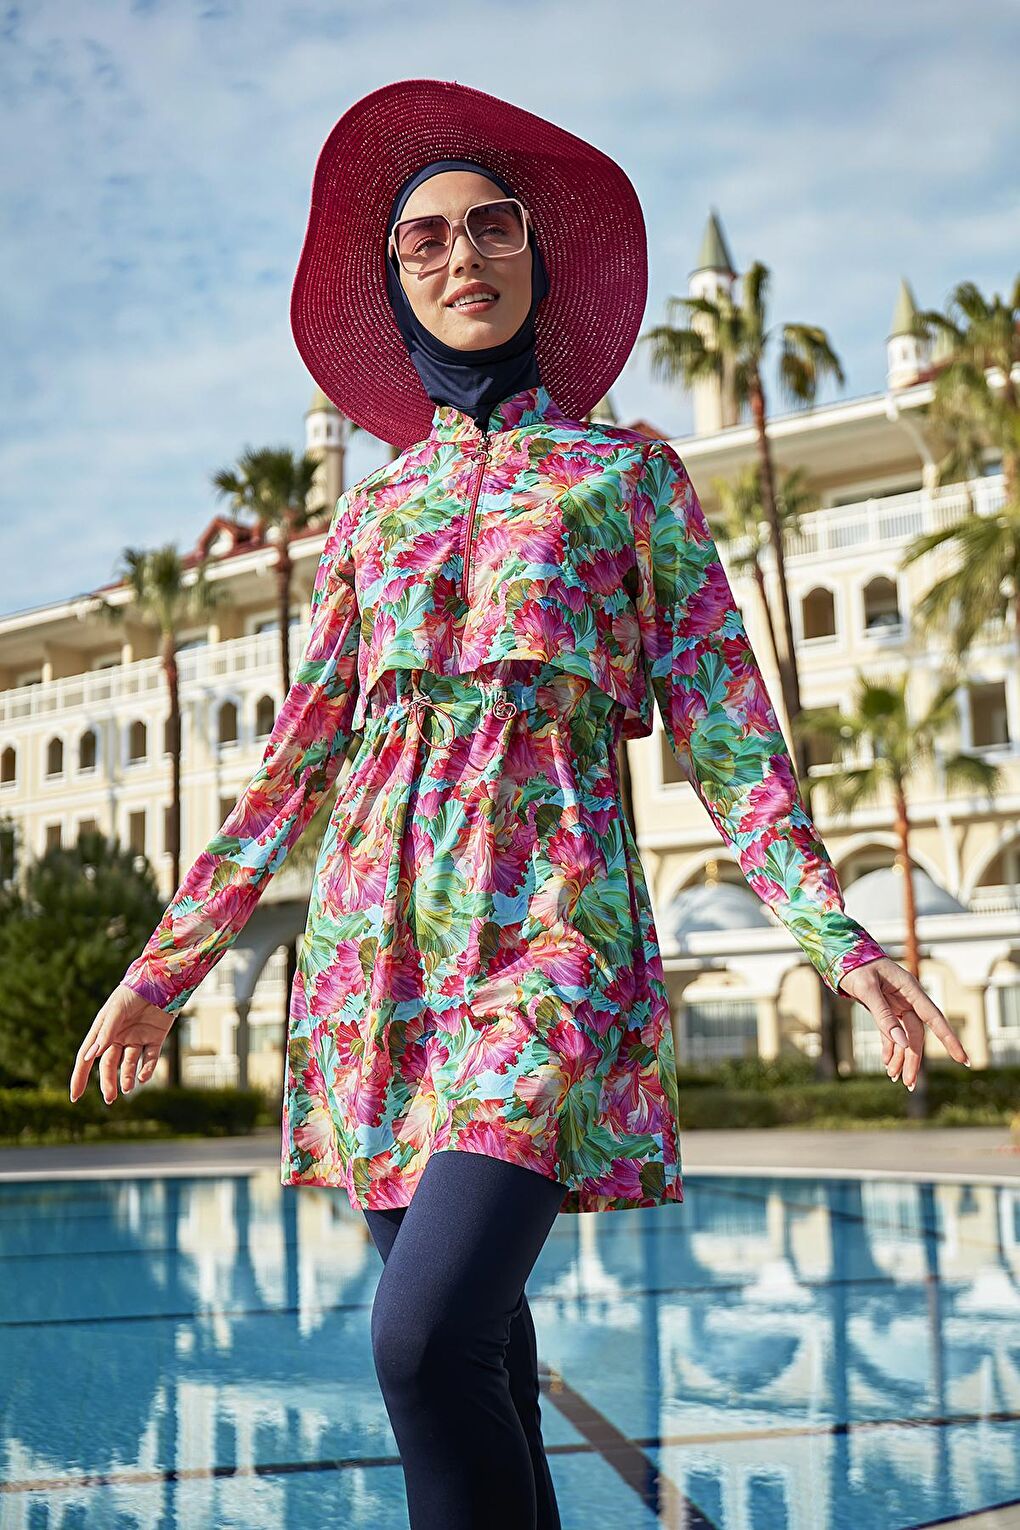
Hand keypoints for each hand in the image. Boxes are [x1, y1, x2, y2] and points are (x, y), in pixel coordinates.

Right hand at [69, 983, 175, 1104]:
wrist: (160, 980)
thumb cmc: (133, 992)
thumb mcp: (116, 1011)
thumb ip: (106, 1032)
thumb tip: (91, 1057)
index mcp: (103, 1031)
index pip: (87, 1058)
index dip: (80, 1077)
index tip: (75, 1097)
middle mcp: (118, 1038)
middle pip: (109, 1065)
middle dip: (107, 1082)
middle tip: (109, 1098)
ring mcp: (137, 1039)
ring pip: (129, 1064)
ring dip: (127, 1077)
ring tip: (127, 1088)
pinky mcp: (155, 1039)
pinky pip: (150, 1058)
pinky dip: (147, 1069)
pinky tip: (143, 1077)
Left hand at [837, 956, 968, 1088]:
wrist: (842, 955)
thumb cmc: (855, 967)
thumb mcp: (867, 989)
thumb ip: (883, 1015)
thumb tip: (901, 1042)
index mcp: (910, 989)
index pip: (934, 1018)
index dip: (949, 1039)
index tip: (962, 1059)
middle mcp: (908, 998)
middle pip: (917, 1034)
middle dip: (913, 1058)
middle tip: (908, 1083)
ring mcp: (898, 1004)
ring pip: (906, 1036)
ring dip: (901, 1057)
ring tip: (895, 1077)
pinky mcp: (887, 1008)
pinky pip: (893, 1032)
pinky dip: (891, 1048)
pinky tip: (888, 1063)